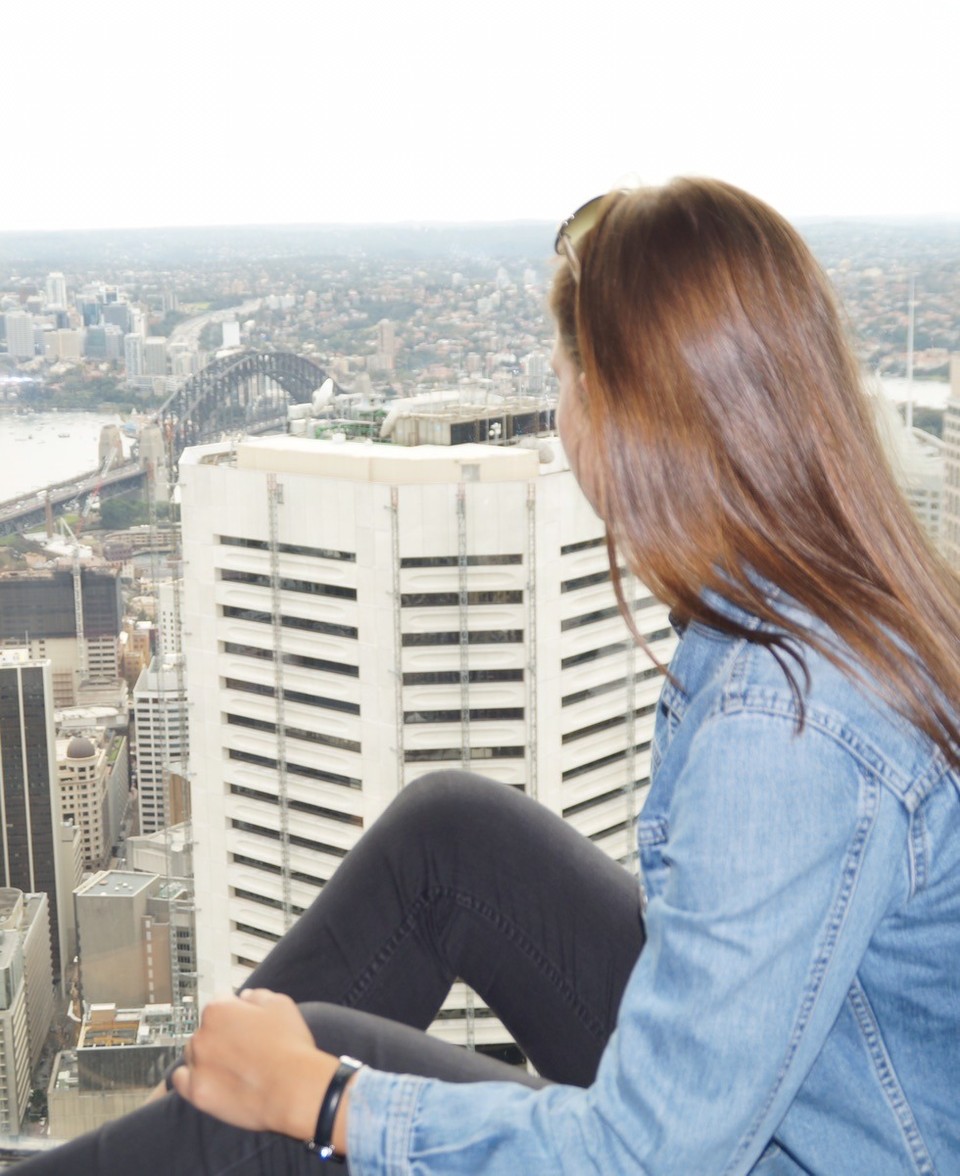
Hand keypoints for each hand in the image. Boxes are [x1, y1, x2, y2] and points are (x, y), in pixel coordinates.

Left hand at [171, 989, 341, 1142]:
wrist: (293, 1088)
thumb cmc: (290, 1045)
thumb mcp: (281, 1005)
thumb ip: (258, 995)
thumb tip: (245, 996)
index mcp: (219, 1010)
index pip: (219, 1002)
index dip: (236, 1011)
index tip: (244, 1021)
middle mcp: (202, 1034)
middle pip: (204, 1029)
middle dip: (220, 1034)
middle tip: (242, 1046)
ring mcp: (197, 1064)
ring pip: (193, 1053)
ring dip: (207, 1055)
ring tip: (231, 1066)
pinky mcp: (197, 1092)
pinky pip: (181, 1080)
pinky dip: (191, 1078)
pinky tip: (208, 1078)